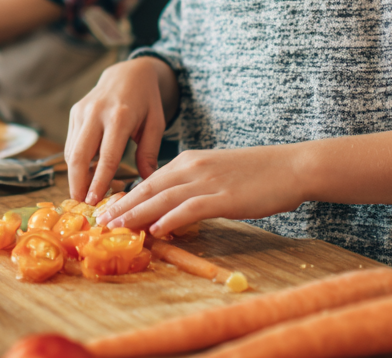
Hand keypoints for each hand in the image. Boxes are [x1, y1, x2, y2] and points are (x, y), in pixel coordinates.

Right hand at [65, 57, 170, 205]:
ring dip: (75, 175)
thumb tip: (147, 183)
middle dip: (77, 183)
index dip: (98, 181)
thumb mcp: (156, 124)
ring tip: (84, 194)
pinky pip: (71, 143)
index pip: (106, 156)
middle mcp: (96, 112)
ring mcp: (82, 111)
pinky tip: (85, 175)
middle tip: (80, 204)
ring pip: (71, 151)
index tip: (94, 202)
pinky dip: (75, 162)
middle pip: (79, 155)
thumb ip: (149, 153)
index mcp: (120, 115)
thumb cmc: (146, 101)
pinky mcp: (75, 112)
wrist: (128, 72)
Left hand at [94, 145, 308, 237]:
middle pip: (148, 189)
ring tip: (116, 228)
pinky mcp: (224, 197)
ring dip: (136, 214)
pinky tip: (157, 230)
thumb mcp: (216, 173)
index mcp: (188, 160)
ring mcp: (208, 181)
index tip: (107, 211)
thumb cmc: (256, 173)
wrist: (291, 166)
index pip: (149, 180)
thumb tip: (170, 209)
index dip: (126, 197)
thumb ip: (192, 186)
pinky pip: (191, 208)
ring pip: (163, 199)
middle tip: (100, 223)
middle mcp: (192, 167)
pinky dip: (171, 219)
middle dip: (122, 206)